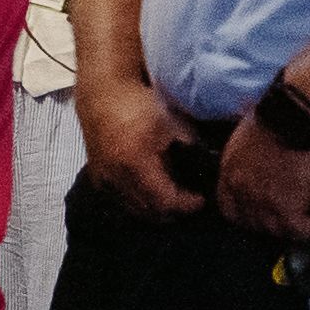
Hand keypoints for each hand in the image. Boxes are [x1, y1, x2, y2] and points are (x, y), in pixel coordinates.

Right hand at [76, 76, 206, 221]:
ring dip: (157, 209)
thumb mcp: (174, 124)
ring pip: (136, 211)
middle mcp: (116, 178)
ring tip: (173, 196)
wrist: (103, 96)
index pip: (166, 202)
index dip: (187, 205)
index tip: (201, 199)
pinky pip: (123, 203)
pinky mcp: (98, 180)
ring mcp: (105, 181)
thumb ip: (193, 148)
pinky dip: (140, 203)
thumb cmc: (139, 105)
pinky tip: (152, 191)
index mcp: (136, 164)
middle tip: (190, 200)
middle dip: (174, 211)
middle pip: (151, 213)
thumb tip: (211, 168)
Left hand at [216, 114, 309, 242]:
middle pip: (253, 224)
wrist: (297, 114)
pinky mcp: (286, 208)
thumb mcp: (252, 138)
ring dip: (300, 228)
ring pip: (278, 231)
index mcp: (228, 172)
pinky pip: (303, 231)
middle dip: (276, 224)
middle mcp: (239, 191)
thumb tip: (276, 174)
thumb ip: (255, 161)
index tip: (268, 213)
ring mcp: (261, 202)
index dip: (248, 216)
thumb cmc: (281, 115)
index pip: (229, 208)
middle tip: (299, 217)